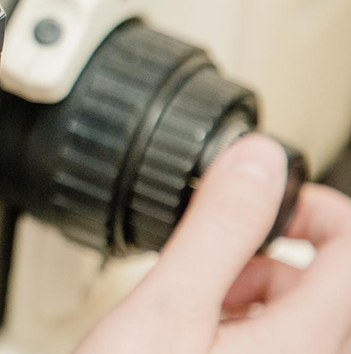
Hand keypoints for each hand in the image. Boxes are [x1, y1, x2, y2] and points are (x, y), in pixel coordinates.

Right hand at [75, 135, 350, 353]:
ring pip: (304, 316)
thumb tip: (256, 161)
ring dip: (251, 293)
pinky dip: (240, 329)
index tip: (256, 202)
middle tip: (209, 262)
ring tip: (193, 306)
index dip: (308, 205)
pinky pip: (280, 347)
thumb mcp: (167, 308)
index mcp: (307, 338)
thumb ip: (218, 229)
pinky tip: (191, 340)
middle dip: (266, 256)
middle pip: (329, 281)